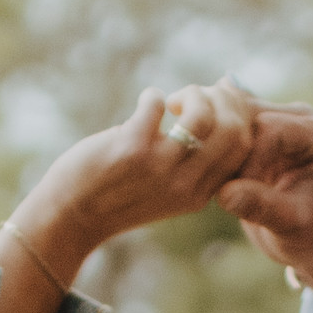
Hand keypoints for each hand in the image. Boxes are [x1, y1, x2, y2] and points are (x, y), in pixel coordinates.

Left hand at [0, 86, 271, 312]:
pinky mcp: (132, 150)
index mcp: (199, 193)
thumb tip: (212, 106)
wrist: (70, 217)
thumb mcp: (164, 185)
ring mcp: (160, 167)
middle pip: (233, 130)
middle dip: (219, 101)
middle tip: (192, 97)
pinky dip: (153, 95)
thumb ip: (189, 158)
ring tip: (171, 102)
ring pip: (204, 116)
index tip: (217, 102)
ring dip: (192, 95)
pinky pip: (157, 104)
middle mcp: (186, 184)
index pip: (243, 146)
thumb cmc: (115, 192)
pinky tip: (145, 103)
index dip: (237, 114)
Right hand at [211, 98, 312, 312]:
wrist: (312, 239)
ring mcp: (278, 118)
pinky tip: (206, 173)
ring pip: (230, 116)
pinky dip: (212, 147)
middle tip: (215, 187)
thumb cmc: (310, 235)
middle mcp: (301, 117)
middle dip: (227, 150)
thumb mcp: (289, 226)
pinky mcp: (258, 128)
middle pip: (248, 116)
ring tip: (213, 184)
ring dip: (215, 147)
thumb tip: (225, 194)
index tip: (233, 196)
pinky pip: (225, 126)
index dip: (246, 160)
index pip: (271, 130)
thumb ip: (262, 207)